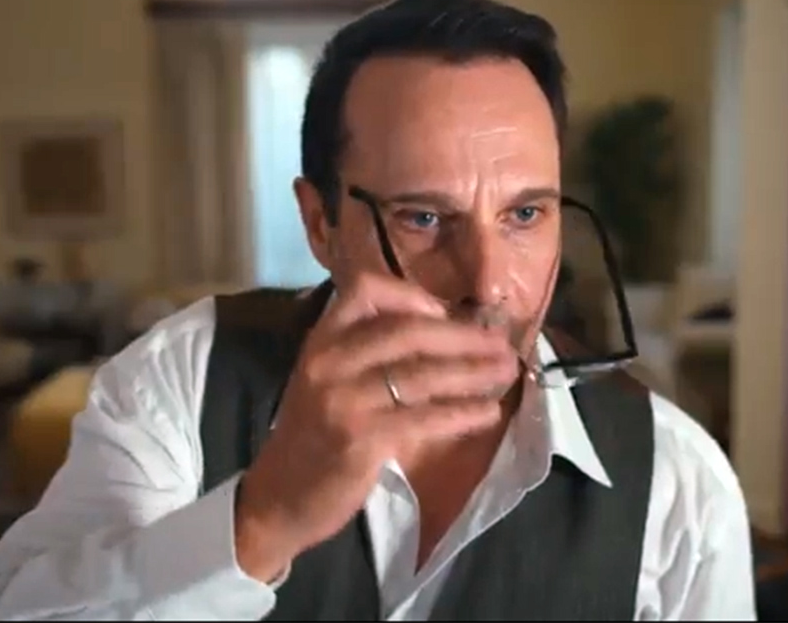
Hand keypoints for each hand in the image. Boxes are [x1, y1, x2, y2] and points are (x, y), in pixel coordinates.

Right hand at [233, 273, 517, 581]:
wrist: (281, 496)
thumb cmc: (315, 434)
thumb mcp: (327, 379)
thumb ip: (370, 352)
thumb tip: (445, 331)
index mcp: (322, 340)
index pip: (365, 291)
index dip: (412, 295)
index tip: (447, 312)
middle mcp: (329, 362)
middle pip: (409, 332)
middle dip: (463, 336)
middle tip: (501, 343)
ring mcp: (344, 400)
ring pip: (422, 375)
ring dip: (473, 372)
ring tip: (507, 371)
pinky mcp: (362, 439)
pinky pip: (425, 418)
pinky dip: (463, 414)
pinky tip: (488, 412)